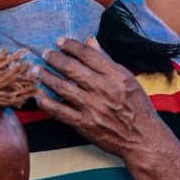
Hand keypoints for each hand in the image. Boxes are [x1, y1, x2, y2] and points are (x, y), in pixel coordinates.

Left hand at [36, 37, 165, 159]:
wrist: (142, 138)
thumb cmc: (137, 107)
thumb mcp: (128, 79)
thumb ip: (107, 60)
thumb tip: (90, 41)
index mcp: (115, 75)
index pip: (88, 54)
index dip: (71, 45)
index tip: (60, 41)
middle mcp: (103, 89)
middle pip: (72, 68)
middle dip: (54, 58)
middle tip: (45, 53)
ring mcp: (92, 107)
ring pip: (62, 87)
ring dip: (46, 77)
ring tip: (37, 70)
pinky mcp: (84, 124)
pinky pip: (60, 112)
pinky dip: (46, 103)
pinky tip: (38, 95)